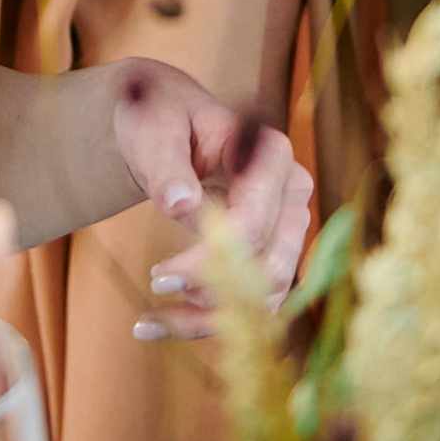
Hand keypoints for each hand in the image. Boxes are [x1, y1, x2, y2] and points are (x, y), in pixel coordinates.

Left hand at [102, 58, 312, 337]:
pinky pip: (250, 300)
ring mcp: (286, 226)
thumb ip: (167, 166)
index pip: (253, 225)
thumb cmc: (162, 117)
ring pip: (264, 296)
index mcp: (270, 154)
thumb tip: (181, 204)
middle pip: (270, 268)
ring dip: (208, 318)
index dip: (208, 259)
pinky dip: (207, 319)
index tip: (158, 277)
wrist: (168, 122)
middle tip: (156, 291)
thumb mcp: (154, 131)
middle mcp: (291, 193)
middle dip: (213, 294)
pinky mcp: (269, 251)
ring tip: (148, 320)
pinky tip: (157, 323)